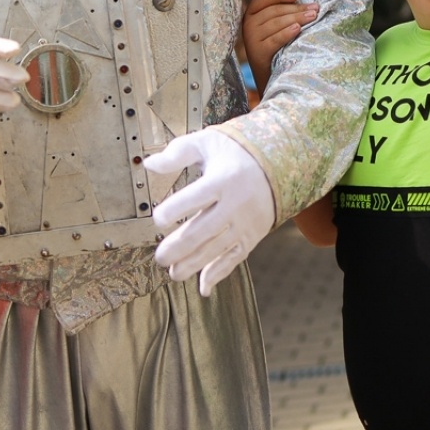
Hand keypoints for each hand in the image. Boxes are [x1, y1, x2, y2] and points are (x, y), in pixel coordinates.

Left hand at [146, 128, 274, 296]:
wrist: (281, 164)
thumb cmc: (236, 152)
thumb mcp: (208, 143)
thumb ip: (177, 153)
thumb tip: (149, 164)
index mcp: (222, 179)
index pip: (194, 198)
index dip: (173, 210)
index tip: (157, 220)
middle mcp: (235, 204)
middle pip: (203, 230)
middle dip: (179, 247)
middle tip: (160, 258)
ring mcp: (245, 224)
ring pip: (216, 249)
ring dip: (193, 264)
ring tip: (173, 273)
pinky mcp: (252, 237)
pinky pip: (235, 259)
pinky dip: (219, 274)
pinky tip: (203, 287)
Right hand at [241, 0, 318, 89]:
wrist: (270, 77)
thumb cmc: (277, 47)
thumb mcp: (274, 27)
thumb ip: (281, 13)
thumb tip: (305, 1)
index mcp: (250, 15)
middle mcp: (248, 25)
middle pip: (274, 11)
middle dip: (296, 8)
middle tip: (315, 8)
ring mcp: (251, 40)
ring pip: (276, 23)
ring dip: (296, 18)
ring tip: (313, 16)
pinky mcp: (258, 53)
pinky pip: (275, 40)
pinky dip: (286, 33)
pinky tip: (298, 29)